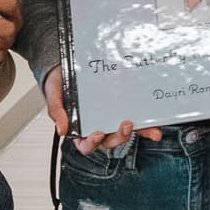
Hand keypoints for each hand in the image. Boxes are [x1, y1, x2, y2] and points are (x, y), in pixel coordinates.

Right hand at [43, 65, 160, 154]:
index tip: (98, 134)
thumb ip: (56, 112)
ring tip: (146, 127)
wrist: (68, 64)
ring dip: (137, 133)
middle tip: (125, 125)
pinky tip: (156, 127)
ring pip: (124, 132)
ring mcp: (111, 117)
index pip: (86, 144)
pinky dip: (147, 125)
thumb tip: (61, 130)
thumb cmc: (60, 83)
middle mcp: (97, 126)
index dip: (92, 143)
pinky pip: (137, 120)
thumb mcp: (54, 95)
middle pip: (110, 141)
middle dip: (119, 137)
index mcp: (79, 129)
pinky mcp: (124, 107)